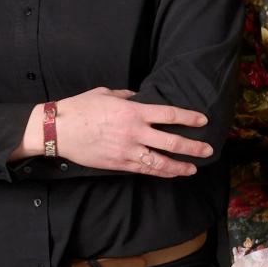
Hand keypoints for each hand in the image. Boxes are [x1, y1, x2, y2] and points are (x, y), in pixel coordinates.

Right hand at [53, 88, 211, 175]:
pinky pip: (145, 170)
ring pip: (161, 162)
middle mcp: (134, 132)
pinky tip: (170, 173)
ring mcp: (127, 151)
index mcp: (132, 112)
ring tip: (194, 167)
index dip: (189, 118)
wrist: (59, 130)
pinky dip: (160, 172)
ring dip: (180, 166)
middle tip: (208, 149)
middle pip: (172, 142)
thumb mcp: (105, 93)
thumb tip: (138, 98)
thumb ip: (126, 96)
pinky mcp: (119, 164)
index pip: (169, 115)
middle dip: (193, 147)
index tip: (202, 120)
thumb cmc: (80, 108)